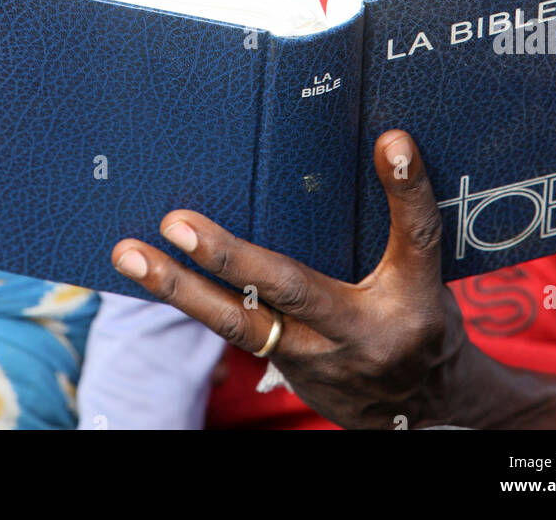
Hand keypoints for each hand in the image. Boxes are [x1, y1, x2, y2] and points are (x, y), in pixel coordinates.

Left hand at [112, 130, 470, 428]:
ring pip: (240, 324)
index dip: (407, 188)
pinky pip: (233, 329)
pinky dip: (190, 298)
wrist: (421, 415)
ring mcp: (315, 357)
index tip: (392, 141)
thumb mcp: (426, 274)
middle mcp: (360, 331)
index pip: (415, 235)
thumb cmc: (420, 322)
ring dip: (180, 288)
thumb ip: (403, 220)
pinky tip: (148, 269)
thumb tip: (387, 140)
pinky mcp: (285, 367)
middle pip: (292, 289)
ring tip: (130, 254)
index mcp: (411, 297)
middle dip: (230, 257)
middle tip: (177, 224)